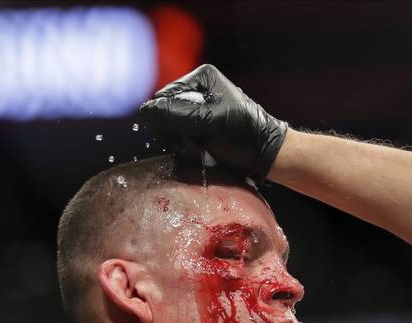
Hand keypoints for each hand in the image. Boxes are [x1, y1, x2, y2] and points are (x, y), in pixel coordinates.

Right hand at [139, 64, 287, 182]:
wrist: (266, 156)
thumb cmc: (244, 136)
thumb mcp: (209, 123)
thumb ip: (176, 115)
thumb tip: (144, 111)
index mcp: (202, 78)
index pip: (164, 97)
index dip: (169, 120)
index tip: (190, 137)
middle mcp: (198, 88)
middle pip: (165, 112)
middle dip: (176, 133)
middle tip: (195, 147)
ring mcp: (198, 107)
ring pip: (169, 126)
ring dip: (180, 143)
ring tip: (200, 151)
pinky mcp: (200, 124)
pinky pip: (179, 135)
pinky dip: (186, 147)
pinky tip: (200, 153)